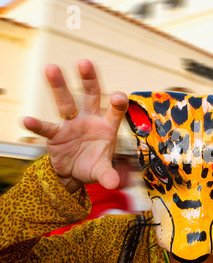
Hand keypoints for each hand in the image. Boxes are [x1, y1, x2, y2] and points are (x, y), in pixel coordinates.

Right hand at [23, 60, 128, 191]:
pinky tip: (27, 120)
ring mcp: (72, 124)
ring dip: (59, 86)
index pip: (115, 110)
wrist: (75, 174)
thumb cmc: (93, 166)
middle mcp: (90, 119)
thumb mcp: (102, 172)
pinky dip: (37, 124)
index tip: (118, 96)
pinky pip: (46, 127)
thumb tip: (114, 184)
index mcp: (107, 126)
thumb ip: (108, 175)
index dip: (118, 102)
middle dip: (89, 79)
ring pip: (66, 102)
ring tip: (51, 68)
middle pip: (91, 95)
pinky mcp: (56, 134)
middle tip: (85, 62)